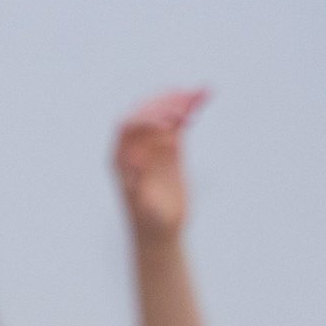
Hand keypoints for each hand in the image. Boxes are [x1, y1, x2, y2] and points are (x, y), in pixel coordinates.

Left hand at [113, 87, 205, 242]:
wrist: (160, 232)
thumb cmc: (149, 223)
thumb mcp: (143, 205)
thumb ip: (138, 181)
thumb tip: (133, 157)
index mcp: (121, 157)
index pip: (128, 126)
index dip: (147, 118)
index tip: (169, 124)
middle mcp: (135, 145)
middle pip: (146, 113)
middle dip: (164, 105)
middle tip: (184, 109)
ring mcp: (154, 144)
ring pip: (165, 113)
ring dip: (180, 99)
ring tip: (198, 93)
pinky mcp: (171, 147)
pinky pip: (180, 122)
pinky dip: (191, 106)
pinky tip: (205, 94)